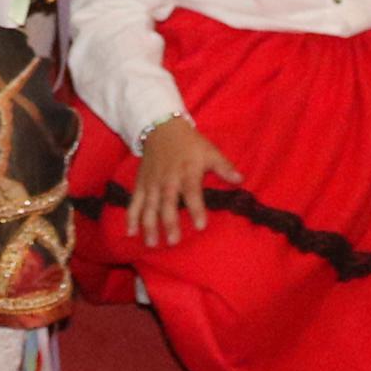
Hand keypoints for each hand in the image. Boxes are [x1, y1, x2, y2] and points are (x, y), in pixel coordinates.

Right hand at [126, 115, 244, 242]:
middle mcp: (167, 179)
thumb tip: (241, 180)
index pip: (192, 192)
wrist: (160, 127)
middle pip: (167, 203)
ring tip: (151, 243)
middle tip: (173, 241)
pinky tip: (130, 233)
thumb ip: (224, 167)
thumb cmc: (189, 143)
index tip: (201, 226)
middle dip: (169, 222)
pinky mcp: (140, 184)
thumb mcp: (209, 151)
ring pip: (149, 206)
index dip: (196, 208)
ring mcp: (151, 183)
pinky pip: (134, 202)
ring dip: (149, 225)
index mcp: (187, 172)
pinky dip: (130, 217)